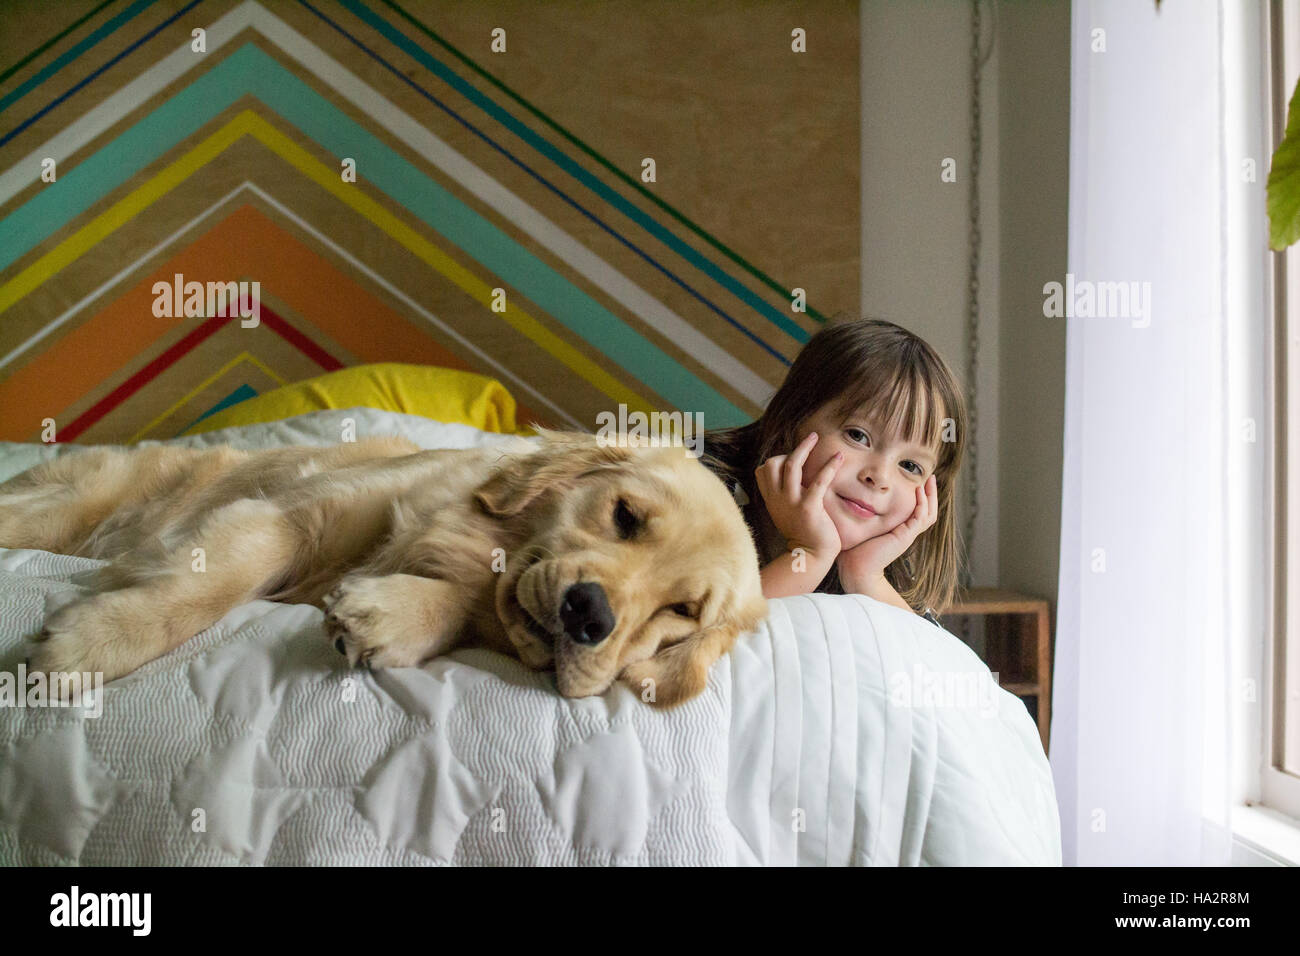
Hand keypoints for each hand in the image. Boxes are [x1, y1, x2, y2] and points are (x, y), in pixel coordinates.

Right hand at [754, 431, 843, 561]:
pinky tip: (838, 457)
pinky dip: (829, 466)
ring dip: (804, 448)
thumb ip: (785, 496)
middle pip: (772, 463)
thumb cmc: (802, 534)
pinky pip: (818, 481)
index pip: (762, 470)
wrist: (809, 556)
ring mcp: (791, 502)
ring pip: (790, 465)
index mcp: (771, 500)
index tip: (792, 459)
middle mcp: (778, 499)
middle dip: (789, 451)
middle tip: (808, 443)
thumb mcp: (785, 513)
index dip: (776, 460)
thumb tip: (792, 480)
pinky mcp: (809, 508)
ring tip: (816, 437)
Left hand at [836, 474, 937, 586]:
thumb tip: (856, 500)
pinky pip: (919, 517)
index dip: (921, 498)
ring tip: (930, 480)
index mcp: (899, 531)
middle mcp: (906, 533)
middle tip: (931, 477)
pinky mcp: (905, 536)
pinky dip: (921, 503)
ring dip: (930, 496)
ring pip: (928, 514)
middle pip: (928, 512)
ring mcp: (907, 535)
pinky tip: (918, 490)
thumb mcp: (863, 527)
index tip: (920, 482)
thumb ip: (865, 515)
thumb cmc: (854, 550)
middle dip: (931, 494)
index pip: (917, 512)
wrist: (856, 568)